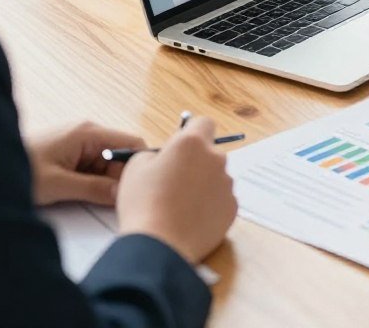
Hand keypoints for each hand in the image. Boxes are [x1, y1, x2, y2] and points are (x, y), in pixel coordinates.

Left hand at [28, 121, 145, 206]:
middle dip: (120, 178)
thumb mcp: (59, 185)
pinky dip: (93, 181)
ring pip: (106, 163)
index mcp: (89, 133)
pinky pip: (93, 166)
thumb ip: (94, 189)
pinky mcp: (71, 152)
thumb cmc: (21, 170)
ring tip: (98, 201)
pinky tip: (85, 194)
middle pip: (120, 155)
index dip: (139, 165)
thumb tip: (123, 194)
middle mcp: (88, 132)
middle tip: (116, 203)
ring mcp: (79, 142)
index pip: (131, 143)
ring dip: (105, 182)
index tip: (139, 189)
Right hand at [116, 116, 236, 264]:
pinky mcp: (232, 207)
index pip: (203, 123)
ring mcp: (227, 184)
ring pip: (216, 177)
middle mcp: (216, 158)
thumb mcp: (136, 168)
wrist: (158, 246)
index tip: (179, 148)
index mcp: (193, 143)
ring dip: (202, 185)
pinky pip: (221, 200)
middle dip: (195, 163)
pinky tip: (190, 220)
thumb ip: (155, 153)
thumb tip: (166, 156)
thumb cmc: (143, 203)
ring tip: (179, 207)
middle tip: (173, 183)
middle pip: (209, 153)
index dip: (191, 132)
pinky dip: (209, 206)